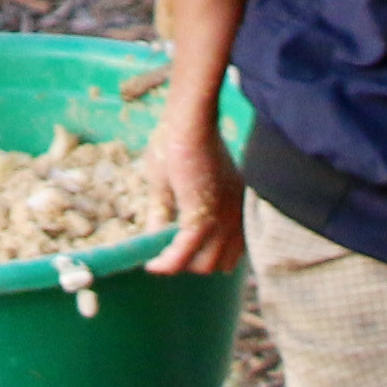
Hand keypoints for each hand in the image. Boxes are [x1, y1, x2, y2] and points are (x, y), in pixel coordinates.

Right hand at [143, 101, 244, 276]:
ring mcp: (221, 217)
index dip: (209, 256)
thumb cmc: (178, 142)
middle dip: (194, 264)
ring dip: (181, 266)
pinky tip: (152, 265)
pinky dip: (167, 263)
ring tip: (160, 259)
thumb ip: (165, 215)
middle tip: (170, 256)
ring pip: (204, 264)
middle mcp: (234, 215)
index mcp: (234, 206)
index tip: (187, 256)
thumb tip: (154, 240)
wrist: (187, 121)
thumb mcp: (170, 186)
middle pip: (220, 263)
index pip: (232, 249)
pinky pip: (184, 253)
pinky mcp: (201, 215)